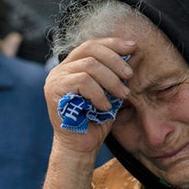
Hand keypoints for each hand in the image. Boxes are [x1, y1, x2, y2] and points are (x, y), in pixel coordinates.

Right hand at [46, 37, 134, 154]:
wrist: (80, 146)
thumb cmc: (95, 120)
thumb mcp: (110, 91)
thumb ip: (116, 72)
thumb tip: (134, 51)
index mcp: (72, 66)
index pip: (91, 45)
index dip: (112, 43)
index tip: (133, 47)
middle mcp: (60, 69)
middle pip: (90, 49)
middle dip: (115, 60)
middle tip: (129, 75)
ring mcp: (55, 78)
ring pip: (89, 65)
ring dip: (111, 80)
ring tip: (122, 95)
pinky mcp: (54, 89)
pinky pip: (83, 81)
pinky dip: (99, 94)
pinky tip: (104, 107)